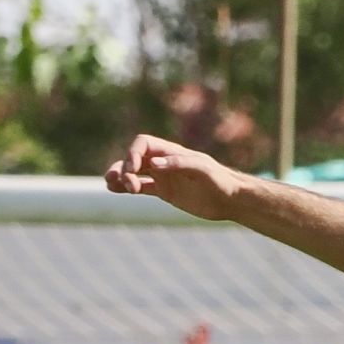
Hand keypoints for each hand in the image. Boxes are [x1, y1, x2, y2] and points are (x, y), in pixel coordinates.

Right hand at [104, 135, 240, 220]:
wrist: (232, 199)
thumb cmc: (221, 181)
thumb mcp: (203, 170)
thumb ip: (179, 164)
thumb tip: (153, 164)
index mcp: (171, 151)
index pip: (143, 144)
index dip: (133, 153)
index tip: (133, 169)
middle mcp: (164, 162)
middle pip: (134, 158)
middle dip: (124, 168)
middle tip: (127, 184)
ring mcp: (163, 176)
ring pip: (134, 172)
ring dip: (120, 176)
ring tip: (111, 185)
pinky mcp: (165, 192)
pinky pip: (141, 187)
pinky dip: (127, 188)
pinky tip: (115, 190)